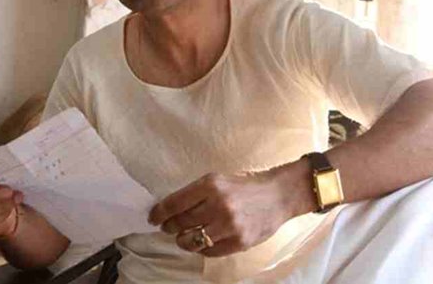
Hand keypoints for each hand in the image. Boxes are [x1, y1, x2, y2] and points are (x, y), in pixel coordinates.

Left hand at [147, 161, 313, 256]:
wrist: (278, 195)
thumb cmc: (246, 185)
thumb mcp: (219, 179)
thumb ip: (196, 192)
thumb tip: (170, 209)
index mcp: (211, 184)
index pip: (174, 203)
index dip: (159, 213)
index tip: (153, 217)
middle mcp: (218, 205)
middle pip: (180, 223)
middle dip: (170, 226)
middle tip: (168, 227)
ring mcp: (228, 226)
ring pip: (191, 241)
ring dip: (183, 240)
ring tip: (184, 236)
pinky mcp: (239, 242)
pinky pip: (209, 252)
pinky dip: (202, 248)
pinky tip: (203, 241)